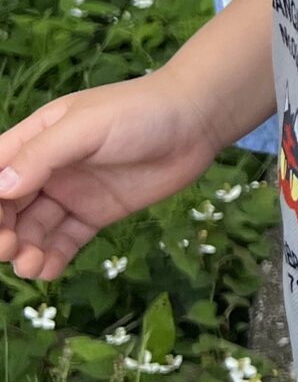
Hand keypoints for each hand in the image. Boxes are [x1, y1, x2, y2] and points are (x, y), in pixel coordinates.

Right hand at [0, 74, 221, 278]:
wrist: (194, 121)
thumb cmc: (137, 112)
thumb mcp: (85, 127)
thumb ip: (42, 155)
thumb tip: (1, 187)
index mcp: (33, 140)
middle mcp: (46, 170)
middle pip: (7, 207)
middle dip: (1, 231)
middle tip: (10, 248)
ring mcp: (71, 194)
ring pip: (33, 229)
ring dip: (24, 250)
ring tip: (31, 265)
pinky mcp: (96, 214)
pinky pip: (65, 241)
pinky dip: (52, 257)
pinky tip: (48, 269)